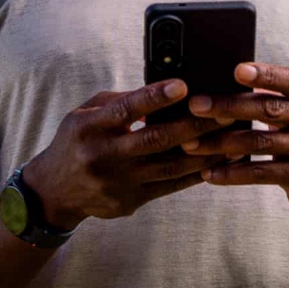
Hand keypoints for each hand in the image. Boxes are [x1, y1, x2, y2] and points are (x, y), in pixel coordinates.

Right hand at [22, 79, 231, 228]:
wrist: (54, 191)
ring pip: (169, 166)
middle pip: (154, 140)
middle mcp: (103, 156)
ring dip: (205, 152)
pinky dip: (194, 175)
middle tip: (225, 111)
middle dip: (194, 125)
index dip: (154, 97)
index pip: (125, 109)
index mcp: (89, 127)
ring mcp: (118, 182)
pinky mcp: (130, 202)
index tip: (182, 85)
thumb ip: (120, 102)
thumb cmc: (78, 140)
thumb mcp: (86, 113)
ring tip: (233, 138)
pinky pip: (169, 187)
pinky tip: (217, 163)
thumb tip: (163, 91)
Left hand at [182, 62, 288, 217]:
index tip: (236, 70)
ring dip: (220, 143)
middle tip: (196, 105)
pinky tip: (209, 173)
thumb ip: (281, 97)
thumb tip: (234, 78)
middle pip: (269, 109)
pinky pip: (259, 173)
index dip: (265, 75)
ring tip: (192, 144)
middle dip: (228, 106)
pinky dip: (231, 173)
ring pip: (258, 142)